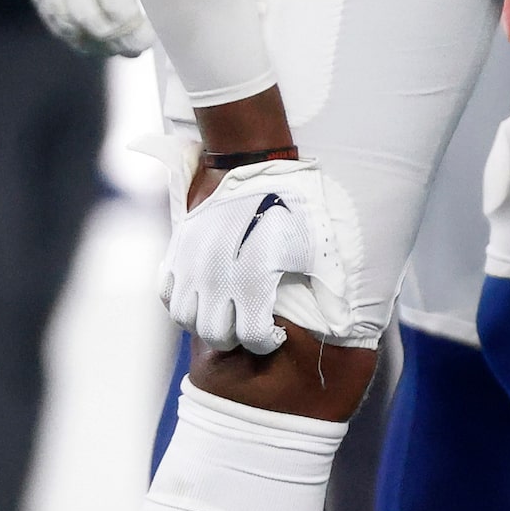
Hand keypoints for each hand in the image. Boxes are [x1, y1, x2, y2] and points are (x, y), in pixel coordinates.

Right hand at [13, 0, 152, 56]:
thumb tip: (161, 0)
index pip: (114, 9)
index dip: (134, 29)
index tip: (151, 35)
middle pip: (88, 21)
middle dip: (115, 40)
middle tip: (138, 46)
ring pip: (64, 20)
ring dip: (91, 40)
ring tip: (116, 49)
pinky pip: (46, 8)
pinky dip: (66, 27)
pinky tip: (85, 38)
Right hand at [159, 156, 357, 354]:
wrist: (253, 168)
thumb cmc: (293, 210)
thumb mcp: (320, 249)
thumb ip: (331, 290)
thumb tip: (342, 325)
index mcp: (253, 280)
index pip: (251, 337)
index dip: (265, 342)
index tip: (273, 334)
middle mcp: (217, 277)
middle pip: (216, 335)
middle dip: (235, 338)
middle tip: (248, 327)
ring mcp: (192, 264)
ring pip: (186, 319)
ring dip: (206, 323)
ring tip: (225, 313)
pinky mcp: (177, 250)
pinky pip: (166, 293)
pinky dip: (182, 301)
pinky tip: (203, 295)